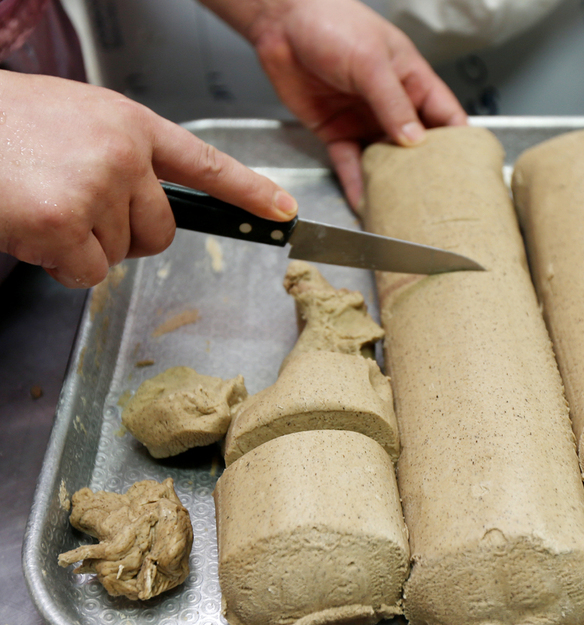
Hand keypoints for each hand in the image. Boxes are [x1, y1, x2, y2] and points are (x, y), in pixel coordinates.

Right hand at [0, 71, 298, 287]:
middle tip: (75, 211)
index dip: (248, 191)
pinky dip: (58, 264)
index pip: (204, 163)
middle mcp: (121, 152)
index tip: (282, 212)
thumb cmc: (4, 126)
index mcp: (128, 123)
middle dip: (124, 236)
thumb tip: (146, 204)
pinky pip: (86, 272)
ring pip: (119, 254)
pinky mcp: (63, 220)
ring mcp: (95, 185)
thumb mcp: (75, 120)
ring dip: (80, 245)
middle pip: (161, 231)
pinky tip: (29, 227)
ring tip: (39, 204)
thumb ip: (120, 156)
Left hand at [202, 0, 467, 210]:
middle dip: (427, 173)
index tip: (468, 170)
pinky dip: (357, 185)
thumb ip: (393, 102)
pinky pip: (350, 165)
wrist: (281, 22)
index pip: (445, 117)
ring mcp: (365, 121)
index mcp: (412, 81)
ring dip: (392, 185)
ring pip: (385, 161)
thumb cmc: (332, 21)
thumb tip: (415, 140)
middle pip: (417, 147)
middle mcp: (392, 105)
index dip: (458, 144)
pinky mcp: (337, 133)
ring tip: (405, 209)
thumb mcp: (372, 61)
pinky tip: (365, 204)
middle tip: (438, 200)